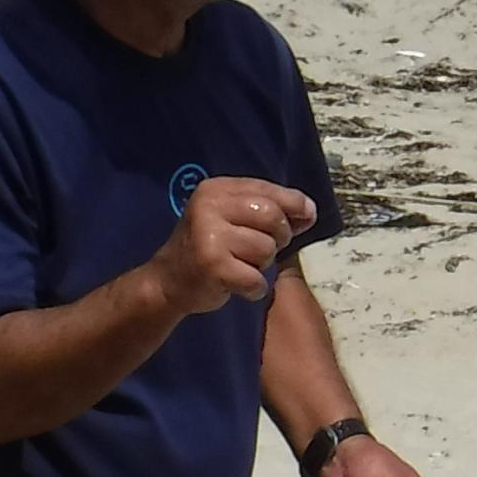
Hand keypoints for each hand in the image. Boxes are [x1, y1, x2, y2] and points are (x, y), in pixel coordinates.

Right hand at [151, 176, 315, 313]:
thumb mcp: (232, 218)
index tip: (306, 217)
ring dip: (262, 265)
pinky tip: (239, 286)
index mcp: (217, 188)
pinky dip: (254, 288)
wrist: (167, 281)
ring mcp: (210, 235)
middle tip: (262, 250)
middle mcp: (210, 206)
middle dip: (279, 237)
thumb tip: (309, 212)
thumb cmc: (209, 248)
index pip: (269, 190)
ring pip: (267, 249)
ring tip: (241, 266)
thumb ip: (268, 210)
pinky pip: (256, 278)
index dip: (295, 204)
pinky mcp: (213, 265)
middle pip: (274, 217)